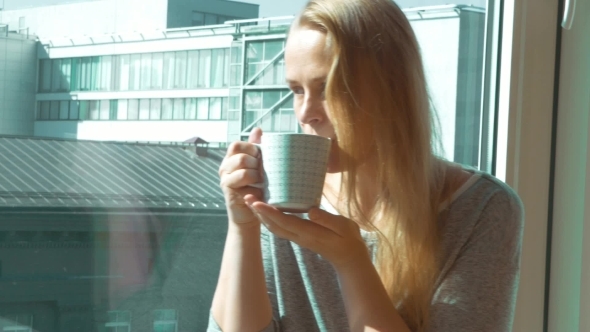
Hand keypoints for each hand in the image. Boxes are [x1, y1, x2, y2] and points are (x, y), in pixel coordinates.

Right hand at [218, 128, 263, 228]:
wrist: (251, 214)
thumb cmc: (256, 189)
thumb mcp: (257, 166)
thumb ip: (256, 148)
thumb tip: (257, 129)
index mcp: (231, 159)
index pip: (237, 145)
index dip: (251, 148)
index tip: (261, 157)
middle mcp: (224, 167)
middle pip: (240, 155)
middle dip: (256, 161)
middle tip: (263, 170)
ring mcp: (225, 179)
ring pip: (243, 167)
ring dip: (257, 173)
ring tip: (262, 181)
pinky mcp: (229, 191)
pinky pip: (244, 180)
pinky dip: (255, 184)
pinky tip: (259, 189)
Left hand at [246, 199, 370, 270]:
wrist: (348, 258)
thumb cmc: (348, 240)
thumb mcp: (344, 227)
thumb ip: (328, 220)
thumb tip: (311, 211)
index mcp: (309, 233)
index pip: (284, 222)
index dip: (269, 212)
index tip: (256, 202)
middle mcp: (299, 236)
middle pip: (273, 225)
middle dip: (259, 212)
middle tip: (246, 197)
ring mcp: (298, 237)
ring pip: (274, 227)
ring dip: (261, 215)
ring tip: (251, 201)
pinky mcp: (299, 236)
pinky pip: (280, 227)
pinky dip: (269, 218)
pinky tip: (266, 209)